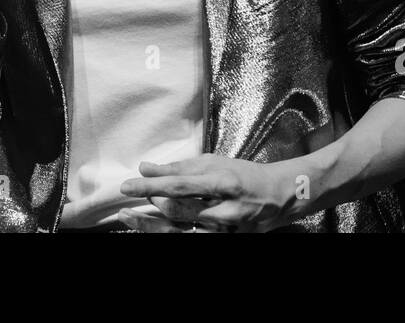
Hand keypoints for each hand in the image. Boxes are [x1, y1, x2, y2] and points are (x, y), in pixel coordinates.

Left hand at [115, 153, 295, 233]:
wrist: (278, 197)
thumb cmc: (244, 175)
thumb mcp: (215, 163)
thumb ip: (180, 167)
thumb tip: (146, 168)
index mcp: (223, 183)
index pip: (179, 185)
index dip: (150, 186)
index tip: (127, 186)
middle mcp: (224, 210)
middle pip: (177, 211)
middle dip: (151, 202)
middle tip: (134, 195)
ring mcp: (224, 231)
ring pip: (179, 232)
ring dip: (150, 224)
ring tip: (130, 216)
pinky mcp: (224, 241)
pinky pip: (190, 240)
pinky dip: (168, 234)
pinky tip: (153, 228)